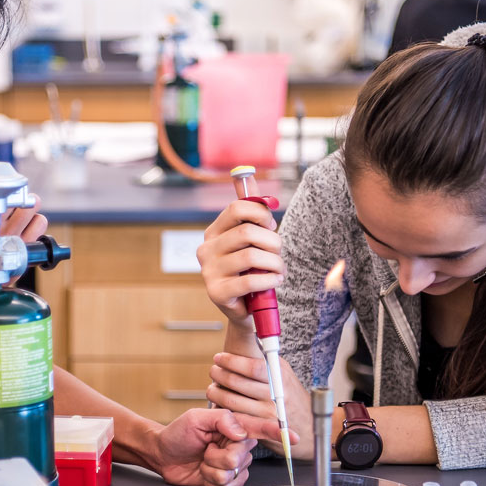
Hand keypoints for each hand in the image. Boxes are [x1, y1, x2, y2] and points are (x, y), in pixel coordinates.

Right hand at [0, 154, 48, 283]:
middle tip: (12, 197)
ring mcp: (8, 240)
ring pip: (32, 206)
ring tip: (21, 209)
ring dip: (29, 204)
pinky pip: (41, 222)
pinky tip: (27, 224)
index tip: (0, 182)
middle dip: (16, 192)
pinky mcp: (23, 249)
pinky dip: (37, 220)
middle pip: (15, 194)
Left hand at [147, 408, 283, 485]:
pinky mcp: (226, 481)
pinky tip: (205, 473)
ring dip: (211, 470)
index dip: (277, 432)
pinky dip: (211, 483)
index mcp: (234, 427)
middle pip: (241, 458)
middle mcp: (237, 446)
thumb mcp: (195, 418)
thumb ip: (220, 419)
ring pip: (233, 475)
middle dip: (218, 456)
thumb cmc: (178, 433)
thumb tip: (240, 431)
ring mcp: (233, 465)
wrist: (164, 454)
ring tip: (203, 460)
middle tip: (206, 448)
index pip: (259, 429)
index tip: (292, 437)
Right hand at [197, 200, 285, 325]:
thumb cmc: (251, 272)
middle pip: (247, 232)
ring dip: (275, 263)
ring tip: (279, 270)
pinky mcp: (217, 292)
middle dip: (272, 241)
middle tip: (278, 253)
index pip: (237, 208)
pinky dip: (269, 280)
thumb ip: (250, 210)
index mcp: (213, 232)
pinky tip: (274, 281)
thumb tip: (247, 174)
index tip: (272, 226)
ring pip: (251, 256)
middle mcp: (206, 249)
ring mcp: (208, 271)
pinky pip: (250, 281)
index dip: (262, 214)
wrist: (246, 311)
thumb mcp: (251, 240)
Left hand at [206, 352, 309, 459]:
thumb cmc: (292, 395)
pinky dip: (223, 409)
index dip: (231, 361)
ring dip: (216, 393)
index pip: (252, 367)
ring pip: (232, 400)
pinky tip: (219, 403)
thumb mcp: (284, 373)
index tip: (219, 357)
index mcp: (279, 375)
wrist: (307, 424)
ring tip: (213, 388)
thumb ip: (266, 361)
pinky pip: (235, 416)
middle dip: (219, 374)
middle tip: (213, 370)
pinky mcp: (261, 427)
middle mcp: (275, 394)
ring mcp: (268, 412)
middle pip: (238, 382)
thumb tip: (247, 339)